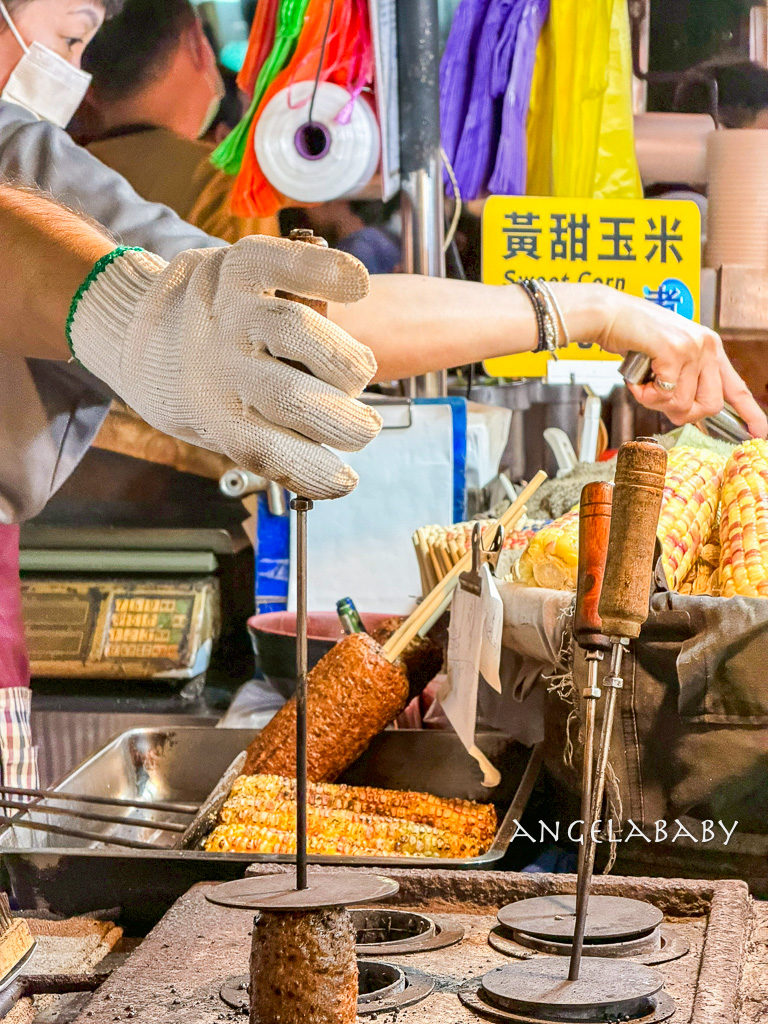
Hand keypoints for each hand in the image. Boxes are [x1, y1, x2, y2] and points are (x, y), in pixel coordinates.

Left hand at [67, 237, 382, 499]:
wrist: (134, 326)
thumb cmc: (193, 387)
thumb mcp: (215, 429)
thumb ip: (270, 447)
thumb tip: (335, 475)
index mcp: (211, 414)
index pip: (269, 452)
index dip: (319, 474)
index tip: (345, 480)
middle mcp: (215, 364)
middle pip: (293, 397)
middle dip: (347, 424)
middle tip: (362, 428)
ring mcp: (226, 311)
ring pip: (295, 330)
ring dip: (345, 360)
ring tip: (357, 372)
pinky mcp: (237, 267)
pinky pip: (282, 262)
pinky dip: (327, 270)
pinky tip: (357, 287)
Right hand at [557, 284, 767, 438]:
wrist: (608, 314)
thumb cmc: (631, 336)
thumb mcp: (667, 357)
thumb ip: (683, 379)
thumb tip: (685, 410)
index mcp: (709, 346)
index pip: (736, 386)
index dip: (750, 412)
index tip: (760, 432)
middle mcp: (706, 345)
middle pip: (710, 404)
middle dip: (682, 413)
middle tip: (660, 403)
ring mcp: (692, 347)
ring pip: (683, 403)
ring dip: (655, 403)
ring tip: (642, 384)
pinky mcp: (674, 351)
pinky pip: (664, 395)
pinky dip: (644, 395)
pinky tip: (636, 381)